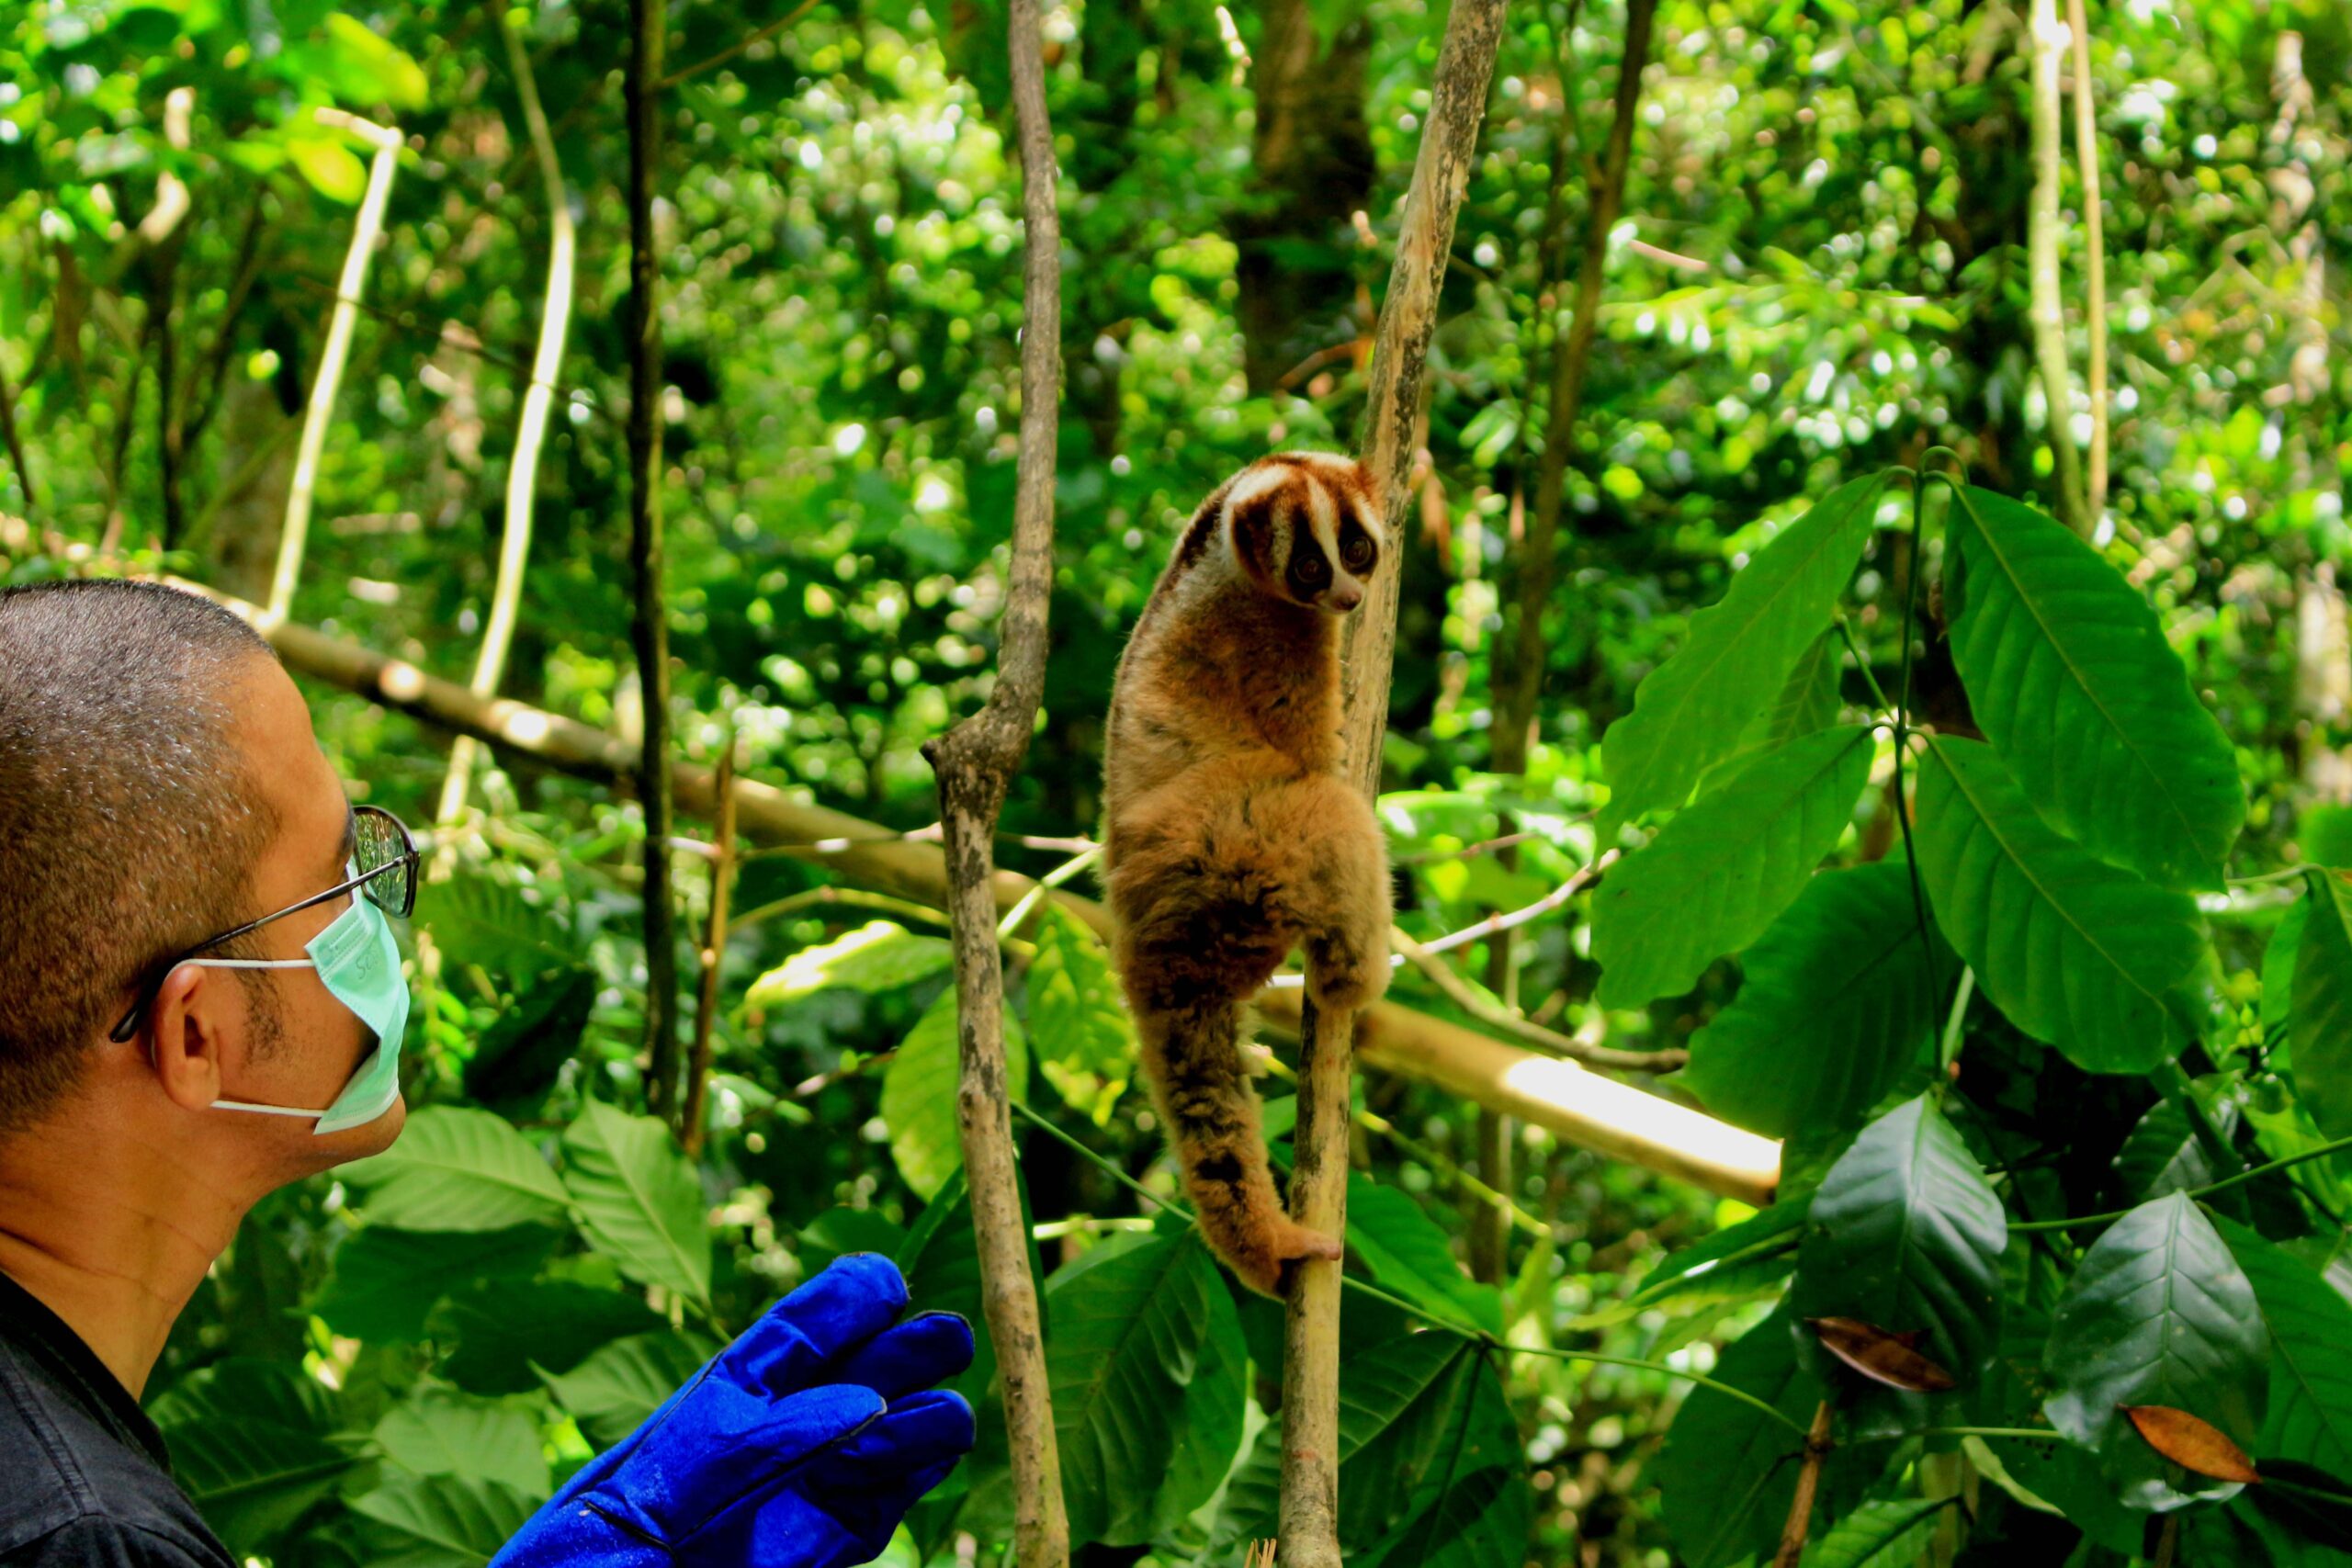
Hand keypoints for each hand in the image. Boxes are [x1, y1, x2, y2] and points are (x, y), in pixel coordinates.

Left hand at [490, 1254, 975, 1567]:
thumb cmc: (625, 1539)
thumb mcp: (678, 1483)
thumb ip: (772, 1441)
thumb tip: (870, 1403)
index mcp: (746, 1377)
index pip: (819, 1314)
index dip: (860, 1292)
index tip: (887, 1290)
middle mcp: (799, 1414)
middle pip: (885, 1355)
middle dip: (921, 1343)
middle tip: (946, 1342)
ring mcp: (830, 1471)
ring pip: (914, 1419)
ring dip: (928, 1415)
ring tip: (908, 1435)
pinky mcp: (850, 1528)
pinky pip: (908, 1484)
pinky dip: (922, 1470)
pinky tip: (907, 1468)